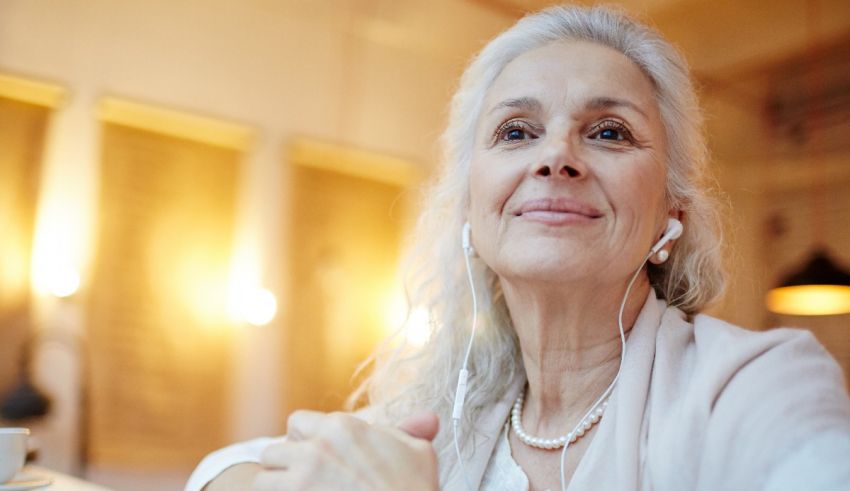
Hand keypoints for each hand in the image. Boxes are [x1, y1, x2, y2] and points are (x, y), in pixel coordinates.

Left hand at [253, 411, 439, 490]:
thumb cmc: (414, 489)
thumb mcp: (418, 452)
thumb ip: (409, 431)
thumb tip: (427, 419)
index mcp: (342, 428)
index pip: (298, 423)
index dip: (306, 440)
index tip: (317, 456)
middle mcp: (316, 450)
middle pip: (274, 451)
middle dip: (285, 465)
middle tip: (304, 481)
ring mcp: (301, 483)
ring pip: (263, 480)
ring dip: (276, 488)